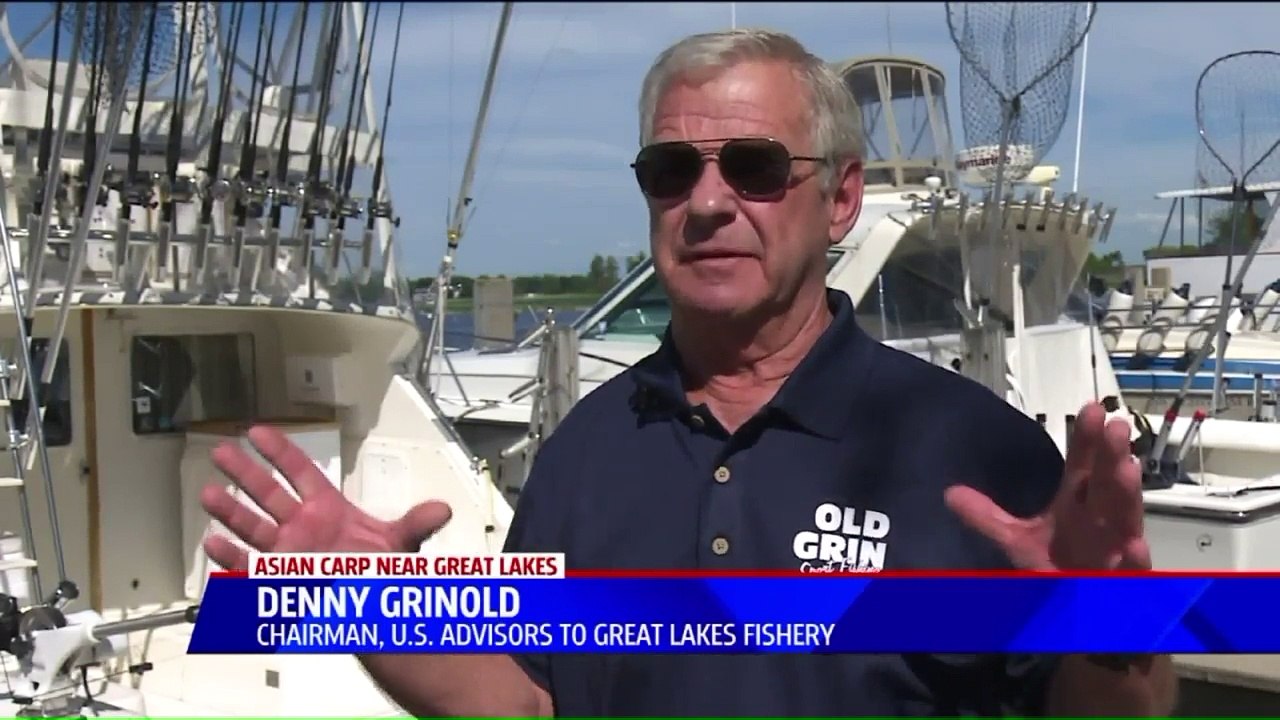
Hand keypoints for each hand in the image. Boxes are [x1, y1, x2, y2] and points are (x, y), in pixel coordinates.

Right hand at [200, 425, 452, 568]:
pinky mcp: (278, 580)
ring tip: (207, 493)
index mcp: (327, 508)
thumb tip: (444, 509)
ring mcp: (287, 552)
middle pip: (268, 493)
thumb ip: (415, 524)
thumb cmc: (381, 570)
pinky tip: (213, 543)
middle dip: (245, 473)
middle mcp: (302, 525)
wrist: (374, 608)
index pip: (300, 472)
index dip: (280, 451)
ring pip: (253, 526)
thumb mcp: (399, 543)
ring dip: (231, 511)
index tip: (257, 430)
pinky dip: (232, 558)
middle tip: (220, 450)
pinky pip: (250, 567)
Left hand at [943, 402, 1150, 570]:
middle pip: (1107, 483)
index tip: (1090, 410)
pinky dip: (1134, 559)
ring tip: (1127, 467)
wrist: (1079, 612)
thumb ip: (987, 516)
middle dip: (1111, 456)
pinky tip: (1135, 546)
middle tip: (1115, 425)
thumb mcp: (1016, 540)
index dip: (1087, 440)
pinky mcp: (1122, 581)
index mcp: (1077, 504)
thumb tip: (950, 493)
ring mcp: (1114, 548)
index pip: (1083, 465)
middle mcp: (1099, 520)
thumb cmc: (1056, 567)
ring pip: (1125, 518)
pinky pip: (1132, 571)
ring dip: (1127, 494)